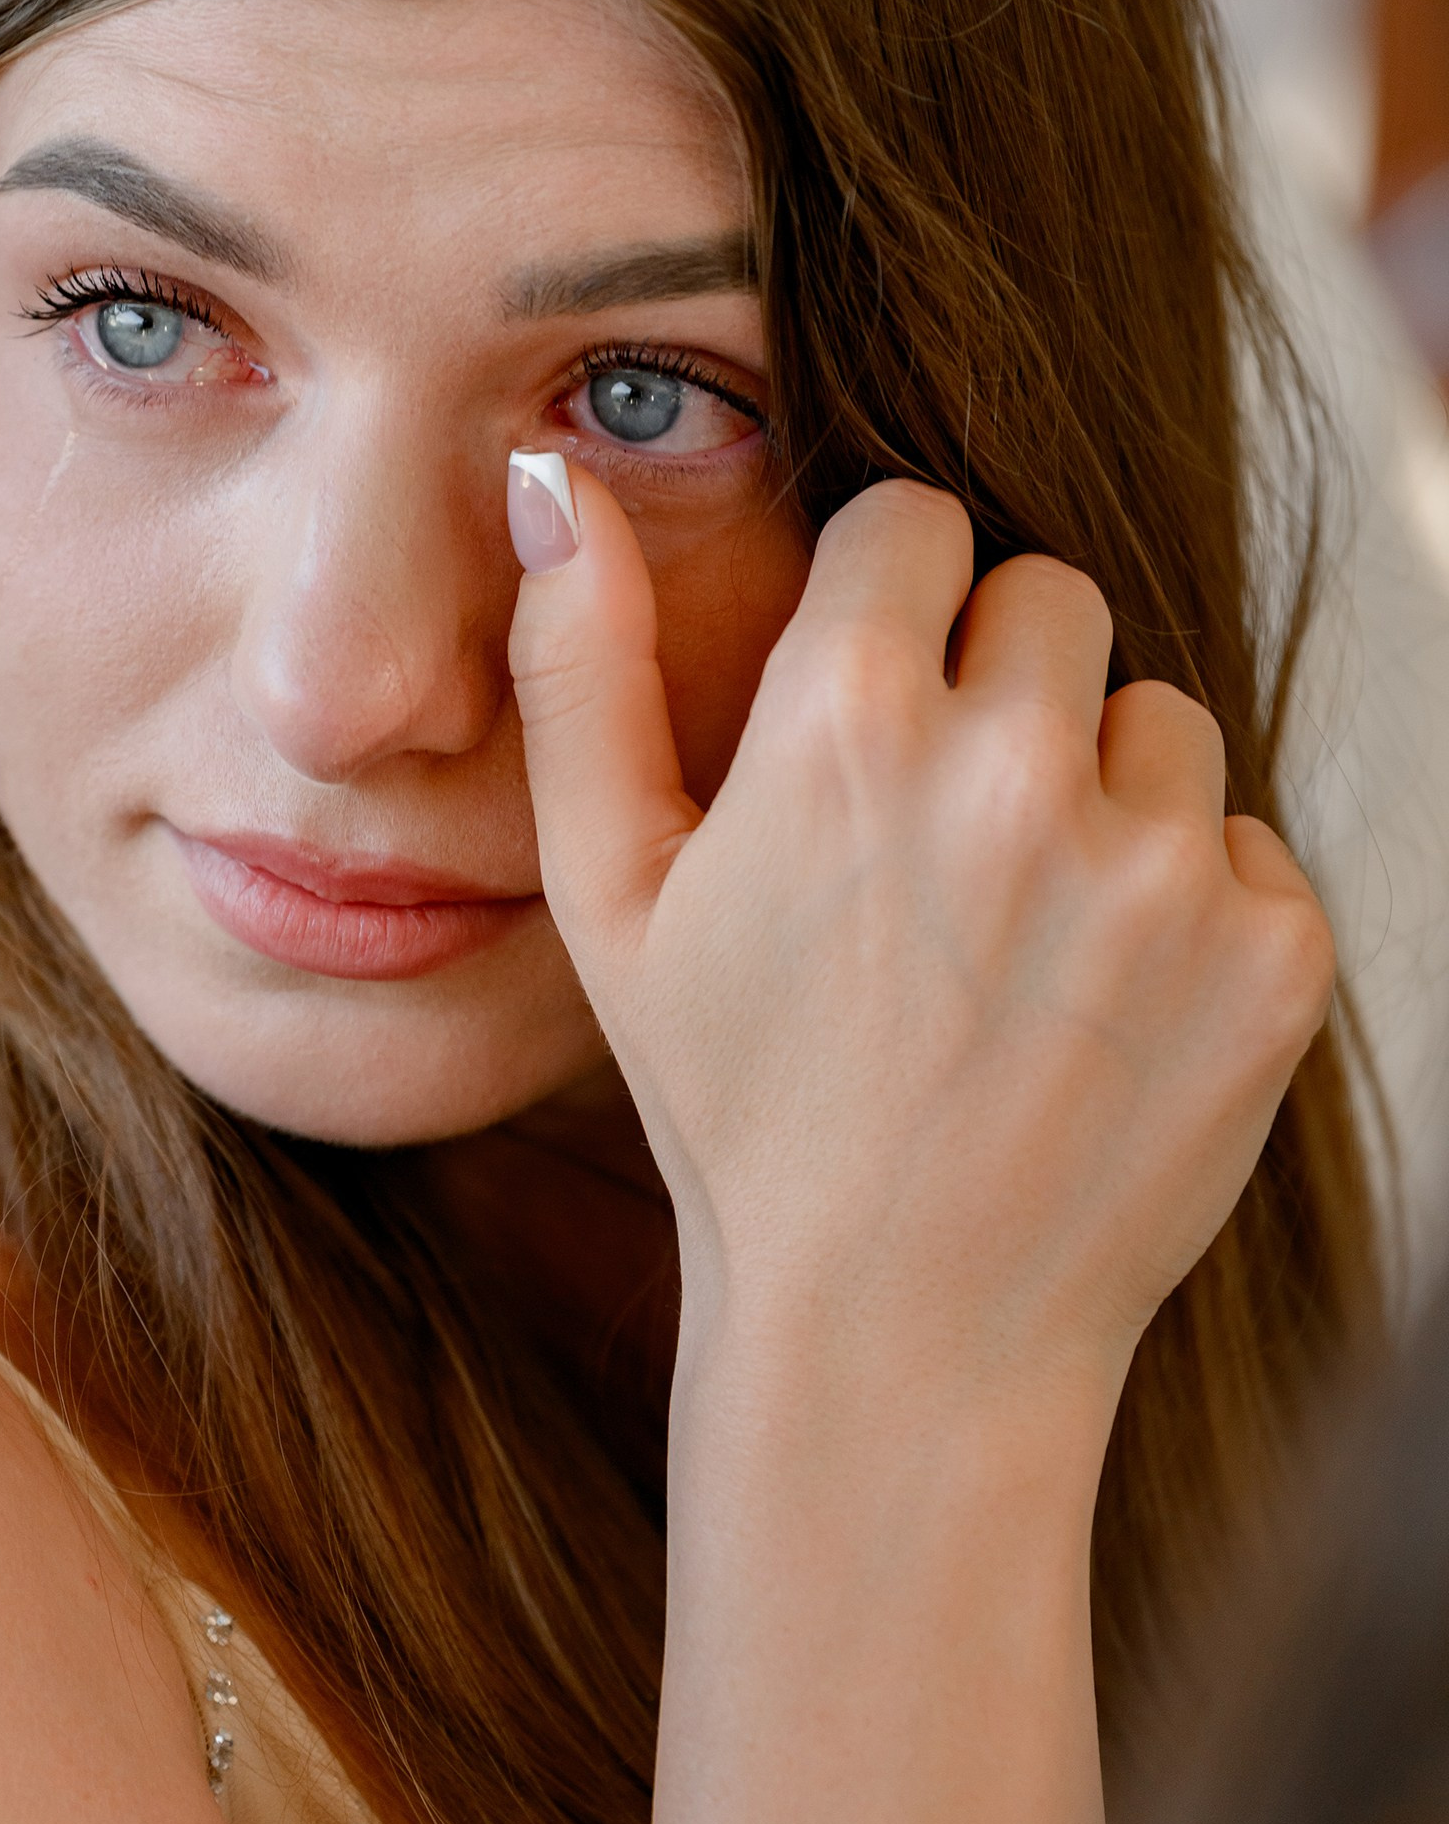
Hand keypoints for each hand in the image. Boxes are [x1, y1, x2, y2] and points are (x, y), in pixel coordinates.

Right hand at [507, 462, 1335, 1428]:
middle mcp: (1020, 769)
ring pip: (1157, 717)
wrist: (903, 1341)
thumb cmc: (736, 1114)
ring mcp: (1163, 864)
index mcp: (847, 726)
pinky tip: (1094, 1010)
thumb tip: (554, 483)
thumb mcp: (609, 898)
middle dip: (997, 686)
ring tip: (1015, 942)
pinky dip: (1188, 911)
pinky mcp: (1270, 952)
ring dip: (1100, 796)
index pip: (916, 523)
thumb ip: (577, 671)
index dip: (881, 614)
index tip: (863, 718)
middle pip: (1050, 596)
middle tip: (937, 846)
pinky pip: (1245, 843)